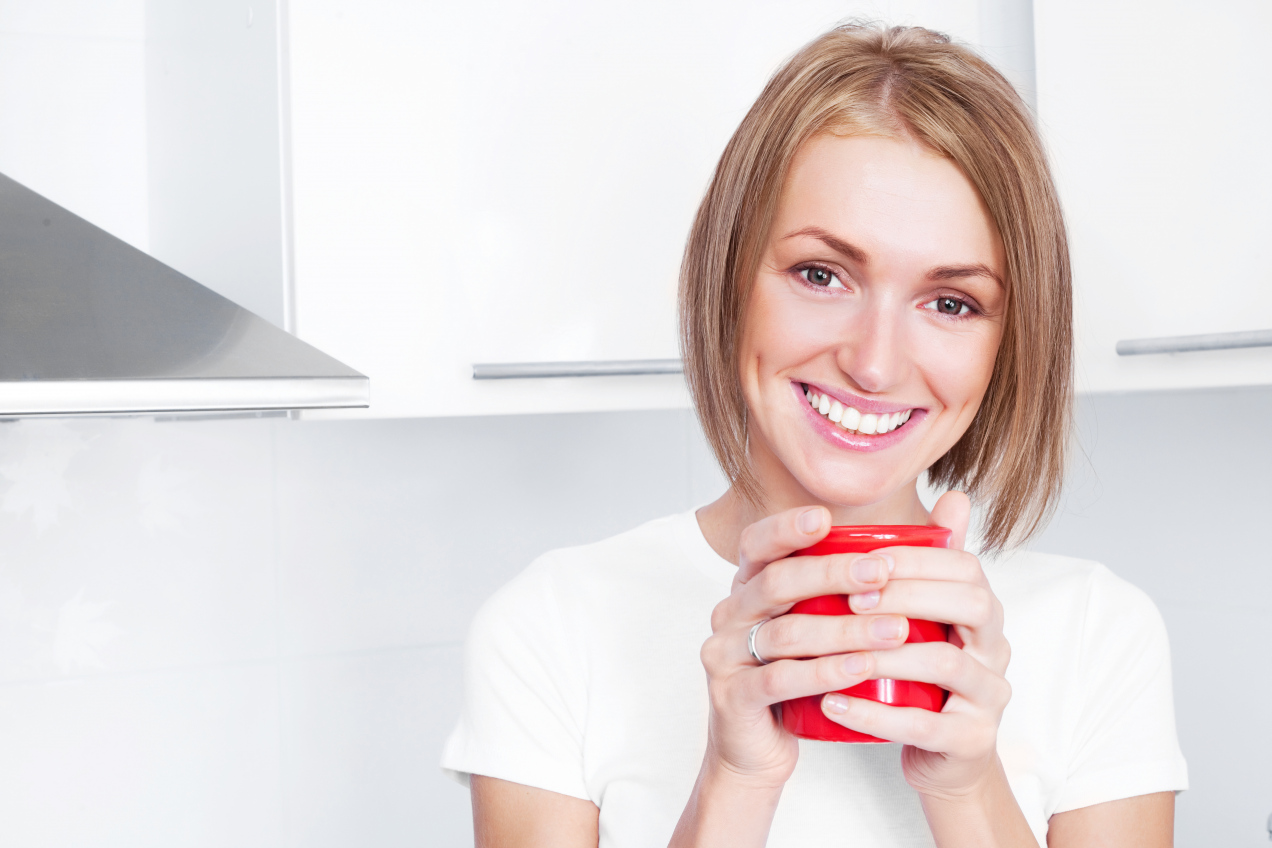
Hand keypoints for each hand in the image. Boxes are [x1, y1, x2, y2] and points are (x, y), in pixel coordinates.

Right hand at [697, 505, 910, 787]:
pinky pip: (779, 679)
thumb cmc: (801, 679)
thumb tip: (945, 512)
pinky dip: (824, 673)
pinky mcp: (733, 697)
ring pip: (784, 633)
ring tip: (894, 631)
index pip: (757, 544)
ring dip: (843, 630)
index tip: (826, 520)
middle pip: (776, 582)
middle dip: (831, 574)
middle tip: (881, 573)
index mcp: (749, 588)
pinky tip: (862, 669)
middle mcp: (730, 614)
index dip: (786, 528)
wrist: (759, 750)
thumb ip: (860, 582)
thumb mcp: (821, 626)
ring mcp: (726, 656)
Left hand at [818, 491, 1013, 801]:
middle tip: (851, 602)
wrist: (942, 755)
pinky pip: (925, 725)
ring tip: (835, 651)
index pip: (965, 569)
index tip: (862, 563)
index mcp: (984, 612)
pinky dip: (874, 715)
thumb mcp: (927, 615)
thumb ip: (932, 560)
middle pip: (971, 606)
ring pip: (946, 664)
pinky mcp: (972, 741)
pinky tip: (832, 703)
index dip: (915, 561)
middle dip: (908, 596)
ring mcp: (990, 697)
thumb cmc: (923, 675)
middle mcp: (997, 648)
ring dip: (886, 654)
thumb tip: (953, 495)